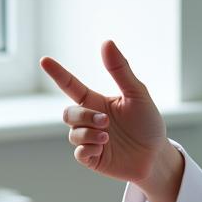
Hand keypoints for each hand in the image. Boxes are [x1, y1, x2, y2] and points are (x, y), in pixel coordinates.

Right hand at [40, 41, 169, 185]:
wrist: (157, 155)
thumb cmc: (148, 123)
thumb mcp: (137, 94)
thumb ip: (120, 70)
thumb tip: (106, 42)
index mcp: (97, 102)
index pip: (71, 86)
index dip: (58, 74)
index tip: (44, 60)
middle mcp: (90, 120)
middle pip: (68, 113)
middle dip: (83, 116)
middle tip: (105, 121)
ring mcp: (90, 140)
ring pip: (73, 134)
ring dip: (89, 133)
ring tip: (108, 138)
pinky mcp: (93, 159)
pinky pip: (79, 153)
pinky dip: (88, 149)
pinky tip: (103, 149)